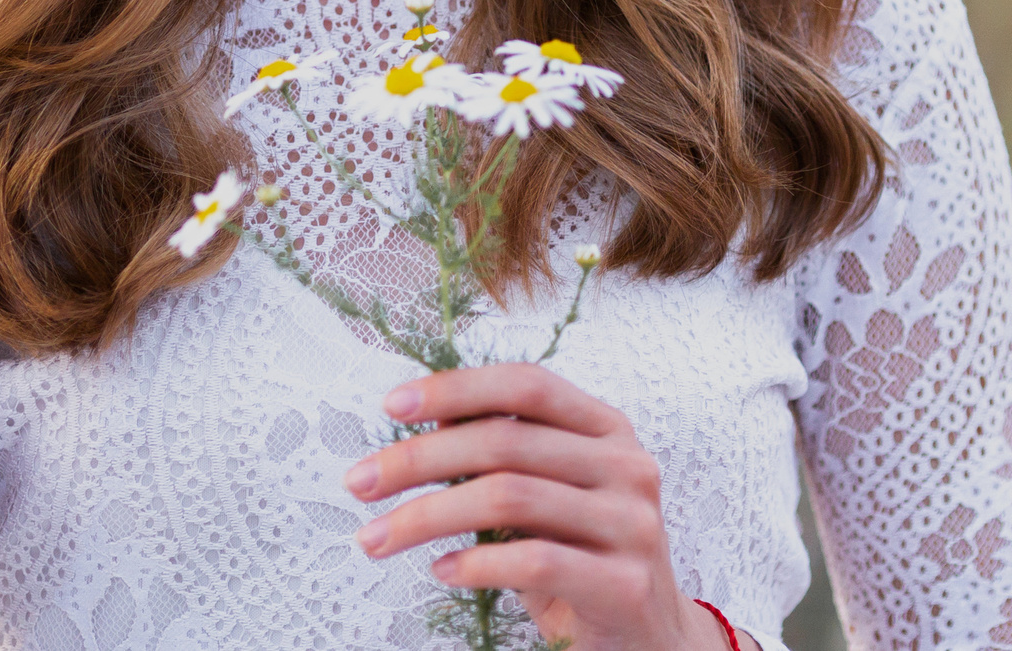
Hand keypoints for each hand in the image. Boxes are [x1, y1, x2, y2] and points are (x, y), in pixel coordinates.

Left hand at [343, 364, 750, 650]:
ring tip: (379, 537)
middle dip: (417, 459)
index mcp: (606, 430)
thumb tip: (425, 419)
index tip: (392, 406)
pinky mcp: (624, 583)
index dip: (456, 388)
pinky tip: (441, 570)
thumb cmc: (583, 560)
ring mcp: (631, 524)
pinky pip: (533, 561)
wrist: (651, 638)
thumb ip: (501, 456)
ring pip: (509, 497)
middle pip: (504, 441)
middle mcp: (627, 466)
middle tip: (360, 482)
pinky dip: (475, 564)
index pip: (526, 385)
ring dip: (427, 516)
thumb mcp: (542, 498)